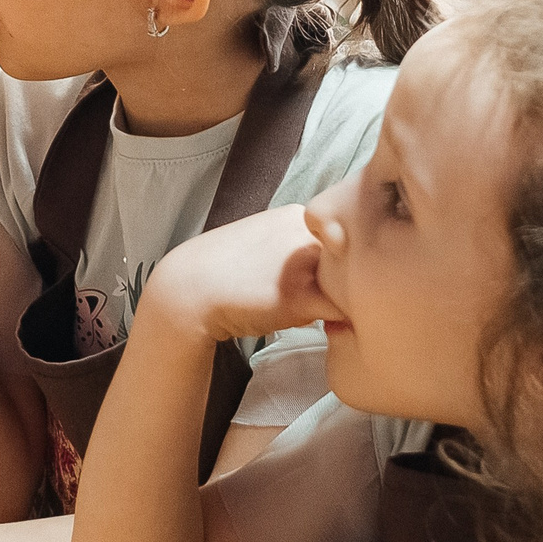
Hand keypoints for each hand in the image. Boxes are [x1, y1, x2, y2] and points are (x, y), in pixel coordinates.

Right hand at [142, 203, 336, 343]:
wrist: (189, 290)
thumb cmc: (224, 270)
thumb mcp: (264, 242)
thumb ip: (297, 248)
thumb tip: (330, 265)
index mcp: (297, 215)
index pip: (341, 235)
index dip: (341, 259)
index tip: (330, 278)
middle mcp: (306, 232)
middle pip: (352, 256)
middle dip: (348, 277)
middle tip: (333, 301)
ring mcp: (304, 263)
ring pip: (353, 282)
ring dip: (345, 299)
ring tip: (324, 315)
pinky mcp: (301, 296)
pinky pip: (344, 310)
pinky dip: (343, 321)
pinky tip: (326, 327)